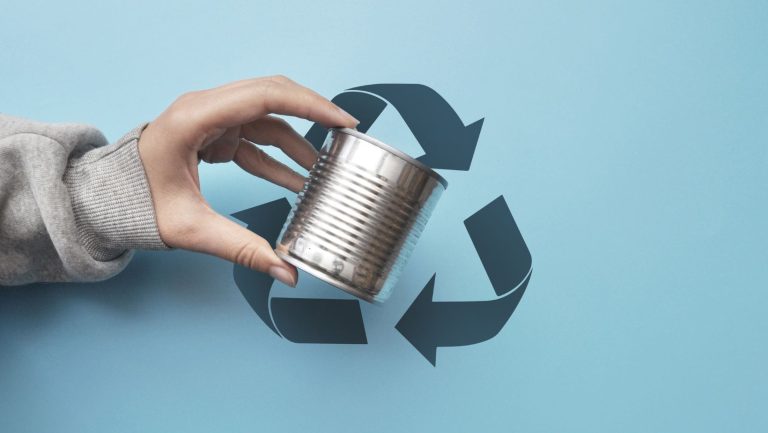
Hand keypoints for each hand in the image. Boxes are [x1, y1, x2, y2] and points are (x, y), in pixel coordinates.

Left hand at [137, 76, 357, 286]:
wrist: (106, 201)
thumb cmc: (137, 206)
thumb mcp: (191, 230)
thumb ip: (242, 249)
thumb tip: (287, 273)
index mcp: (194, 118)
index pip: (265, 96)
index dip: (310, 105)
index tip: (343, 121)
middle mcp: (204, 108)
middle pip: (271, 94)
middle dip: (312, 113)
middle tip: (347, 133)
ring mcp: (209, 118)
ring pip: (266, 116)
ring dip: (296, 139)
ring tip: (323, 168)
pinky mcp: (212, 132)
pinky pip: (254, 136)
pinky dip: (277, 155)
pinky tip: (296, 179)